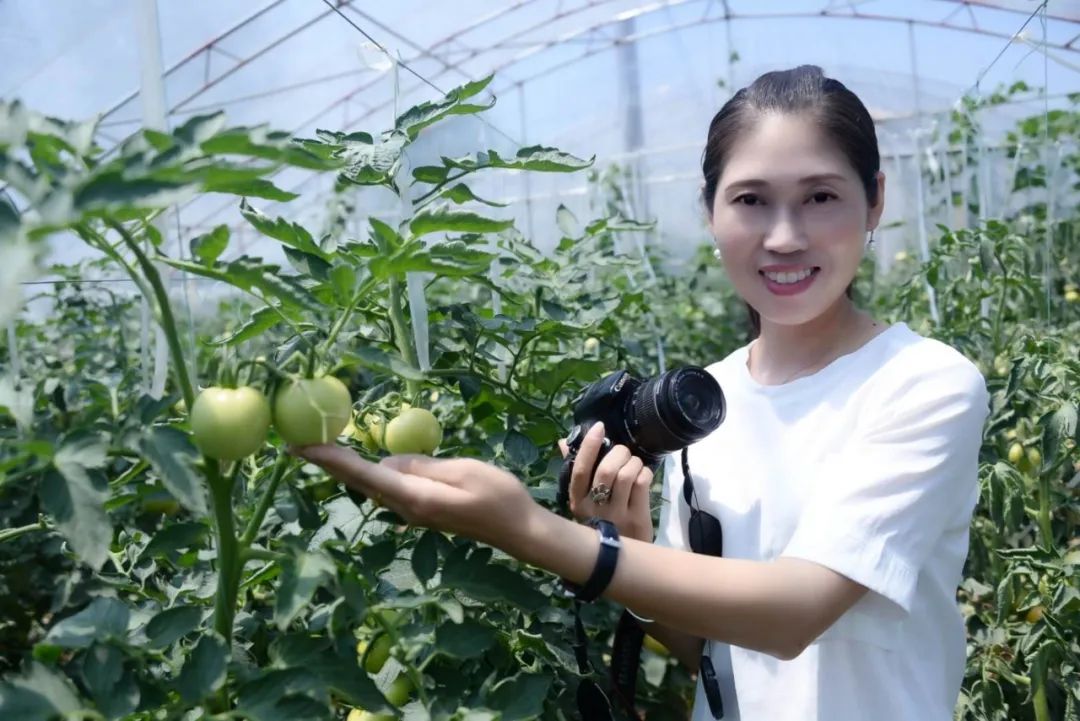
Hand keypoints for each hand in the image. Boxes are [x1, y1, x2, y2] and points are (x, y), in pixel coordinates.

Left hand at [291, 445, 540, 554]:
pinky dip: (369, 472)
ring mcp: (412, 511)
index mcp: (414, 497)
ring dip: (346, 466)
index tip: (300, 447)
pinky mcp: (421, 509)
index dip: (331, 459)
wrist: (518, 530)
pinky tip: (362, 460)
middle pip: (359, 481)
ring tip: (321, 443)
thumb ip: (422, 466)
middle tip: (295, 444)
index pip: (363, 474)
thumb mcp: (462, 471)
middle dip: (327, 462)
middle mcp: (405, 508)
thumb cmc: (498, 496)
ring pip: (373, 484)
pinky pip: (389, 486)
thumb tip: (387, 462)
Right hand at [559, 421, 654, 542]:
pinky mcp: (637, 519)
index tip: (599, 428)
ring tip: (635, 465)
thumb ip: (575, 470)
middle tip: (624, 453)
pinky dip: (645, 473)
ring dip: (634, 462)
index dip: (589, 446)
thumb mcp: (584, 501)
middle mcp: (594, 509)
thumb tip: (563, 441)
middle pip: (607, 469)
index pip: (580, 470)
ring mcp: (616, 515)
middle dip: (620, 453)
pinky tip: (643, 477)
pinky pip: (643, 483)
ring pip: (627, 474)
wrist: (620, 560)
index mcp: (577, 502)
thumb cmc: (600, 524)